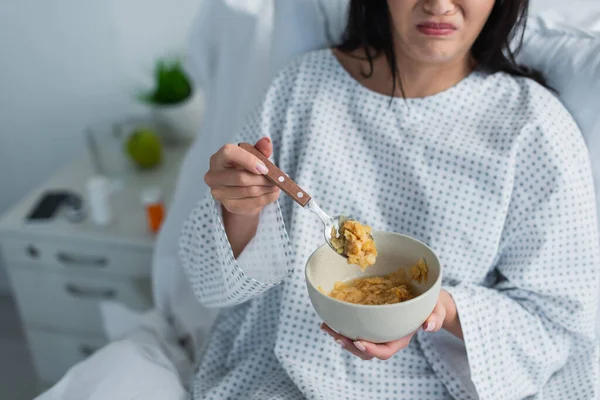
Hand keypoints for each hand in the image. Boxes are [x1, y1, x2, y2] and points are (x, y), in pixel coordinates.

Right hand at [204, 137, 279, 215]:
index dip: (248, 159)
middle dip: (263, 179)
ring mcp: (218, 192)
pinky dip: (266, 198)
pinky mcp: (228, 206)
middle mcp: (213, 175)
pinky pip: (251, 203)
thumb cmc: (246, 168)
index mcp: (218, 158)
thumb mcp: (254, 156)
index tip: (265, 168)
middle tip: (277, 179)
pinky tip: (273, 193)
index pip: (228, 153)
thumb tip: (267, 141)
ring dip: (267, 189)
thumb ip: (260, 149)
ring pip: (248, 191)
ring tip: (277, 185)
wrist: (241, 190)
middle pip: (240, 177)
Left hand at [321, 290, 448, 359]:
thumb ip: (436, 317)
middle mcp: (387, 338)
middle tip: (335, 335)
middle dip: (349, 345)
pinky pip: (355, 331)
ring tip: (327, 327)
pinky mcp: (372, 325)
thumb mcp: (438, 309)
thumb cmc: (432, 306)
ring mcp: (378, 333)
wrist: (428, 302)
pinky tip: (330, 319)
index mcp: (401, 338)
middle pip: (366, 351)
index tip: (358, 341)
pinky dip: (342, 327)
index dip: (371, 349)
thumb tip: (429, 326)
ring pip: (357, 344)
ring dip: (341, 337)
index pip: (385, 351)